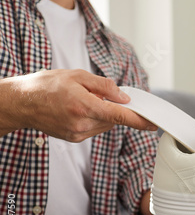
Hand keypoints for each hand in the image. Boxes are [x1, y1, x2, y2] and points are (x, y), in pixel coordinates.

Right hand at [1, 69, 155, 140]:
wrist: (21, 103)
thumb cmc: (46, 86)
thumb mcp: (77, 76)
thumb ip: (104, 86)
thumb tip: (123, 97)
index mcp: (84, 106)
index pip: (119, 116)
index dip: (138, 120)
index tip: (152, 123)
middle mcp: (82, 124)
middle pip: (113, 119)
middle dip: (114, 107)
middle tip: (99, 94)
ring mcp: (78, 134)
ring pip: (105, 124)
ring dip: (103, 113)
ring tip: (82, 100)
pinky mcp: (74, 138)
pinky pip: (94, 128)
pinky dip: (94, 118)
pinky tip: (78, 109)